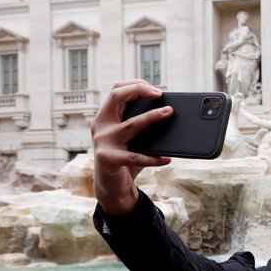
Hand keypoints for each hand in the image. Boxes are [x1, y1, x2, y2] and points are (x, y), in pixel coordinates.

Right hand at [90, 79, 172, 214]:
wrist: (111, 186)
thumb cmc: (125, 157)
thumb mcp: (132, 138)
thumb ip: (142, 124)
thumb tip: (170, 113)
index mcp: (105, 116)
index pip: (116, 89)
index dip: (135, 84)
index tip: (155, 89)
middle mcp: (101, 125)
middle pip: (116, 97)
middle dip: (139, 90)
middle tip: (160, 94)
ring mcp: (102, 141)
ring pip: (130, 124)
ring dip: (151, 117)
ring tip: (169, 113)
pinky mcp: (108, 159)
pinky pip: (135, 157)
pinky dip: (154, 159)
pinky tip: (167, 159)